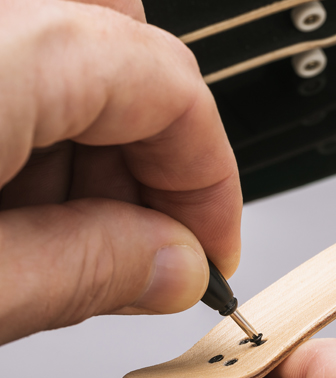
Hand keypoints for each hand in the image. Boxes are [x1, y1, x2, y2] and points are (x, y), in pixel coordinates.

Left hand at [0, 0, 241, 344]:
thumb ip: (82, 271)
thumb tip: (173, 269)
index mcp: (1, 53)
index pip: (171, 86)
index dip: (211, 182)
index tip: (213, 250)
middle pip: (127, 49)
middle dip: (153, 154)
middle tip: (137, 241)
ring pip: (70, 47)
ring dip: (89, 147)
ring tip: (53, 237)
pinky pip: (17, 54)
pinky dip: (33, 126)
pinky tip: (3, 200)